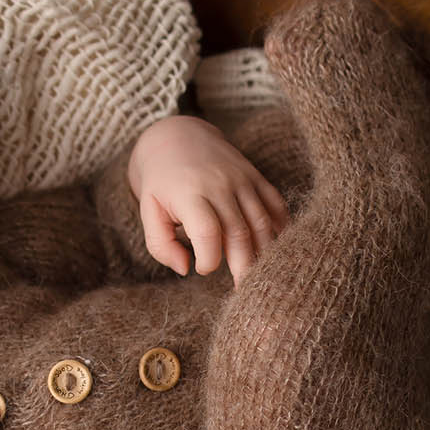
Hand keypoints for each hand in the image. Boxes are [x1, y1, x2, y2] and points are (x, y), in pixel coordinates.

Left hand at [129, 115, 290, 283]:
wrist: (178, 135)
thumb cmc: (160, 181)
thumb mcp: (147, 210)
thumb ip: (160, 245)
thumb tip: (185, 269)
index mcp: (190, 193)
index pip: (208, 233)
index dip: (208, 259)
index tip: (202, 269)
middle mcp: (220, 185)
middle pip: (240, 233)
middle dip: (244, 268)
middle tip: (245, 293)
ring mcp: (242, 179)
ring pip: (263, 223)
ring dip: (266, 254)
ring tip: (263, 278)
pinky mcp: (256, 177)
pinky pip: (276, 205)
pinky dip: (282, 229)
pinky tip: (279, 251)